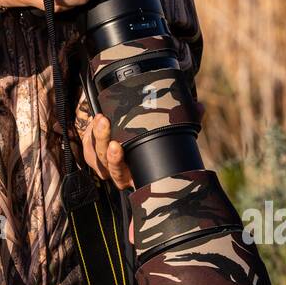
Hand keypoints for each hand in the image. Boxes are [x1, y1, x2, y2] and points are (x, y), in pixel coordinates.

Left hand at [79, 102, 205, 192]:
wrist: (132, 128)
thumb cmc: (153, 136)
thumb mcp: (168, 129)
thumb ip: (183, 119)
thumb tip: (199, 108)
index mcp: (136, 173)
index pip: (124, 176)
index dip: (118, 163)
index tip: (118, 147)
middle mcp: (118, 172)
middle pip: (107, 165)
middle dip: (106, 148)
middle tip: (107, 127)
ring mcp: (104, 163)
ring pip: (95, 155)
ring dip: (96, 137)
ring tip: (101, 119)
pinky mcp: (93, 151)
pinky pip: (86, 145)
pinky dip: (89, 132)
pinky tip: (96, 119)